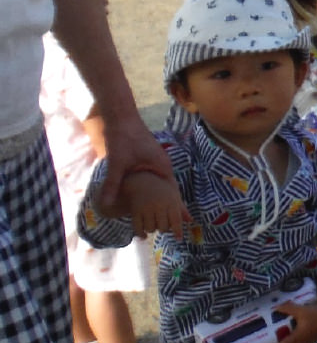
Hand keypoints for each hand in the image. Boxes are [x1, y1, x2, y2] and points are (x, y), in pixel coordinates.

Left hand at [98, 110, 181, 234]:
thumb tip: (106, 205)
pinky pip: (154, 180)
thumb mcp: (117, 163)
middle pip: (171, 191)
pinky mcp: (147, 161)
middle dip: (174, 207)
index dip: (178, 207)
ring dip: (164, 200)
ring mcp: (156, 163)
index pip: (174, 192)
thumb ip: (113, 184)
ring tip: (166, 216)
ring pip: (162, 186)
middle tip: (181, 224)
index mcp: (162, 167)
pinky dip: (154, 191)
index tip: (185, 221)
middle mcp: (163, 166)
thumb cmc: (124, 138)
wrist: (121, 118)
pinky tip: (149, 199)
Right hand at [119, 171, 187, 237]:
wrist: (142, 180)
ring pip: (151, 228)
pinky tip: (144, 236)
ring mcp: (146, 209)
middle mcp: (159, 206)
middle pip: (163, 227)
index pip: (176, 220)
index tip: (179, 238)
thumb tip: (191, 221)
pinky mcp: (135, 211)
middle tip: (163, 224)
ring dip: (153, 229)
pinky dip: (141, 234)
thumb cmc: (162, 189)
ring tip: (153, 223)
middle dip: (164, 228)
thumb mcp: (174, 195)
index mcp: (171, 202)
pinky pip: (138, 228)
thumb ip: (181, 209)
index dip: (178, 231)